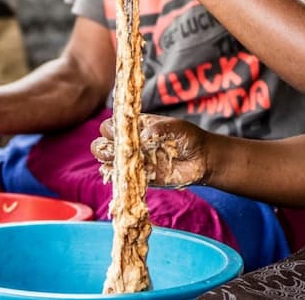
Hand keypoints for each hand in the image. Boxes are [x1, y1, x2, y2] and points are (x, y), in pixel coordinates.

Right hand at [92, 113, 208, 187]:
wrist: (202, 158)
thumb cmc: (188, 137)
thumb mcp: (176, 126)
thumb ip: (158, 129)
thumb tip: (142, 137)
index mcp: (135, 126)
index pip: (111, 125)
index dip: (110, 128)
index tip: (119, 132)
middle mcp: (130, 144)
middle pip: (101, 145)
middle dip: (102, 148)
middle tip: (115, 150)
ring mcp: (134, 161)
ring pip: (108, 163)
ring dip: (109, 163)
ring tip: (121, 162)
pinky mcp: (141, 177)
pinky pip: (123, 180)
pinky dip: (120, 178)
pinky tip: (126, 175)